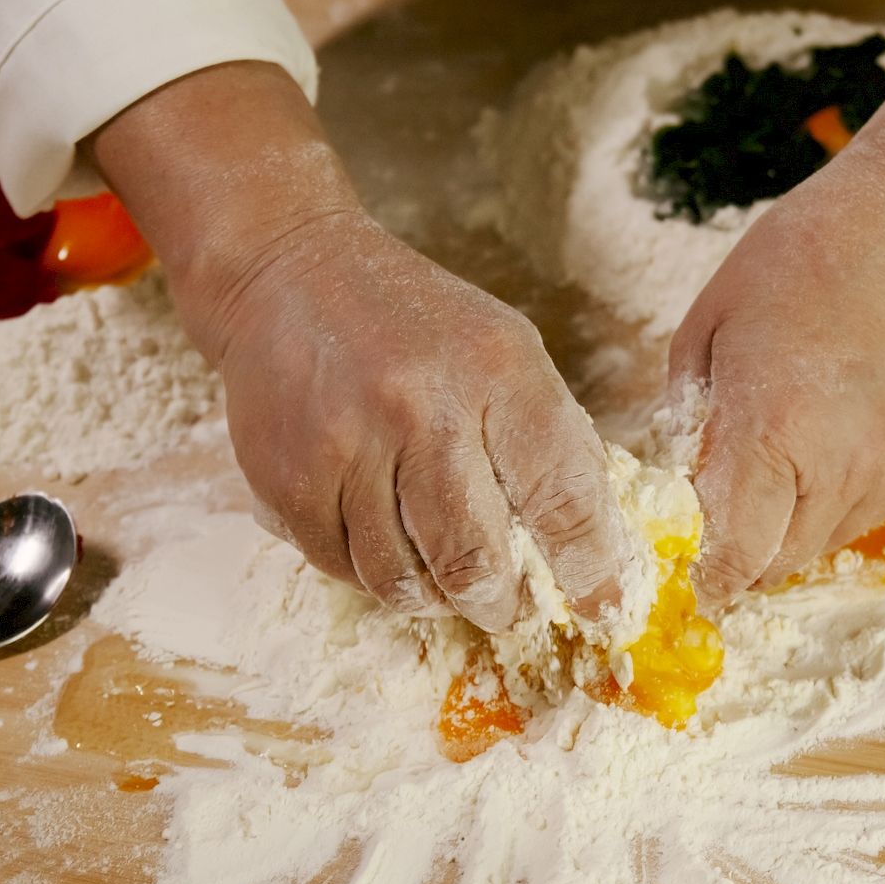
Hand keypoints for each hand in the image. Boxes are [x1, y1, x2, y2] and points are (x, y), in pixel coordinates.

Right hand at [213, 210, 629, 629]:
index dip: (591, 569)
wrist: (284, 275)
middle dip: (501, 605)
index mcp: (497, 372)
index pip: (563, 498)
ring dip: (433, 598)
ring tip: (444, 582)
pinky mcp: (287, 479)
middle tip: (508, 608)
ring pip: (402, 580)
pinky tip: (381, 542)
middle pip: (475, 562)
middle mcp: (421, 409)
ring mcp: (347, 446)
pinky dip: (369, 574)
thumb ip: (547, 437)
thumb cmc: (412, 322)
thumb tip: (593, 539)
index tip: (601, 605)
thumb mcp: (503, 349)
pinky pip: (340, 568)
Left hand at [670, 162, 884, 608]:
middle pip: (780, 563)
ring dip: (793, 525)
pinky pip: (870, 512)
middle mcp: (842, 464)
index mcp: (773, 428)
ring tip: (788, 456)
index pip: (736, 551)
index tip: (697, 582)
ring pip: (825, 544)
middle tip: (728, 517)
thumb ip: (689, 419)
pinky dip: (840, 498)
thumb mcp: (709, 328)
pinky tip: (835, 437)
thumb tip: (683, 487)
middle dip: (747, 553)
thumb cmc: (802, 261)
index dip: (712, 576)